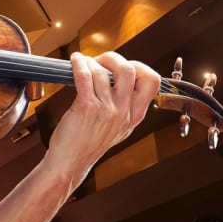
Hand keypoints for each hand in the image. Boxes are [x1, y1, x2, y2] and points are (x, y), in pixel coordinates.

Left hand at [46, 52, 160, 182]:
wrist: (70, 163)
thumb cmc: (88, 144)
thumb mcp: (118, 129)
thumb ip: (126, 107)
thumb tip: (121, 78)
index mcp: (135, 116)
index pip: (152, 81)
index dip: (139, 67)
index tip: (122, 66)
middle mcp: (124, 112)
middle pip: (129, 69)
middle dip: (112, 58)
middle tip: (100, 61)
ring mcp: (107, 110)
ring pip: (102, 71)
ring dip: (90, 62)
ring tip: (82, 64)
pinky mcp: (87, 108)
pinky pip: (85, 76)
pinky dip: (78, 64)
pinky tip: (75, 61)